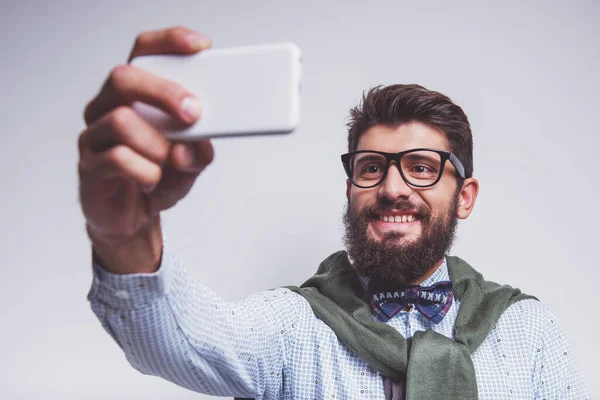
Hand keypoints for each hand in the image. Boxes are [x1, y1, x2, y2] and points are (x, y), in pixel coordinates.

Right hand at [78, 26, 213, 272]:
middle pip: (124, 78)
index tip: (201, 47)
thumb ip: (199, 151)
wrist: (132, 219)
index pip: (144, 53)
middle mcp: (108, 108)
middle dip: (163, 92)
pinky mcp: (90, 167)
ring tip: (168, 164)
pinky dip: (147, 173)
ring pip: (121, 121)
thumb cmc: (158, 179)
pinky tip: (151, 182)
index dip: (170, 42)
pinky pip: (118, 159)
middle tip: (193, 113)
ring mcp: (94, 137)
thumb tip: (192, 145)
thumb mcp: (191, 163)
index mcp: (135, 96)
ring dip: (158, 145)